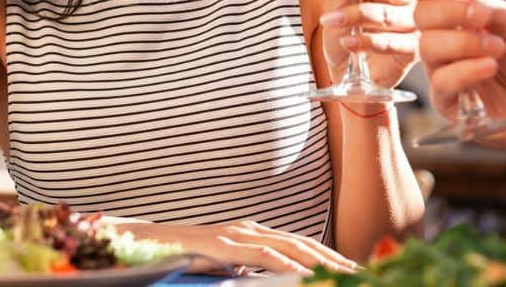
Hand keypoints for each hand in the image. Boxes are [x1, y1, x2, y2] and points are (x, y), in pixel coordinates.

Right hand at [118, 220, 358, 275]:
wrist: (144, 243)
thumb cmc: (183, 257)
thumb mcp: (223, 265)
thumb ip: (246, 267)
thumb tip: (265, 277)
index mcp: (253, 233)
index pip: (299, 243)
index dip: (328, 254)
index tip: (353, 267)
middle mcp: (249, 229)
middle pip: (302, 242)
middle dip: (334, 257)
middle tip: (360, 271)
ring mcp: (235, 234)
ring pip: (288, 246)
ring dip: (319, 260)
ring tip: (343, 272)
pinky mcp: (221, 245)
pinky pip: (259, 255)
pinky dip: (284, 264)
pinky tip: (301, 273)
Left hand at [316, 0, 418, 89]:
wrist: (351, 75)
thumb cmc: (349, 33)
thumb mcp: (339, 3)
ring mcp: (412, 24)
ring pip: (385, 13)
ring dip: (353, 15)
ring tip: (329, 20)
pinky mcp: (411, 50)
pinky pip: (390, 43)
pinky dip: (365, 42)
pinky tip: (347, 43)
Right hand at [412, 0, 505, 165]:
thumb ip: (485, 0)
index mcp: (459, 18)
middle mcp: (446, 41)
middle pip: (422, 16)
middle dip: (448, 11)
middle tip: (482, 16)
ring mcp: (444, 71)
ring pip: (428, 47)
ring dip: (463, 42)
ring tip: (497, 48)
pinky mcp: (447, 102)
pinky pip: (442, 82)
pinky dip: (465, 70)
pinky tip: (489, 67)